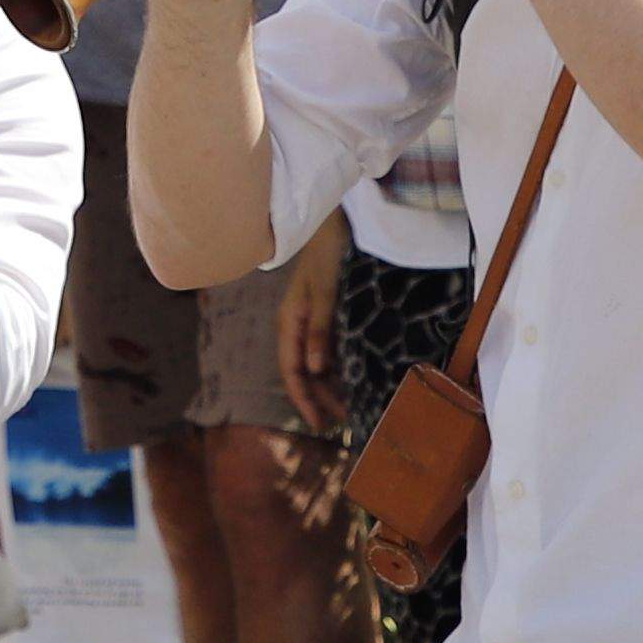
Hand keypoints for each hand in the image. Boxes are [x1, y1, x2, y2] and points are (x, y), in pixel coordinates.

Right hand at [279, 218, 349, 431]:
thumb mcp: (326, 292)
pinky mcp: (325, 314)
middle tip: (342, 422)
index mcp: (290, 322)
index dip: (303, 399)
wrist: (333, 219)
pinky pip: (327, 348)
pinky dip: (337, 366)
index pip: (292, 371)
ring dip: (330, 385)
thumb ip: (320, 330)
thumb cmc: (327, 251)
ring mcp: (311, 321)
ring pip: (316, 363)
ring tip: (349, 406)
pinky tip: (352, 378)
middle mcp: (297, 326)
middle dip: (319, 398)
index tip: (318, 423)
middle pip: (303, 372)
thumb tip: (313, 370)